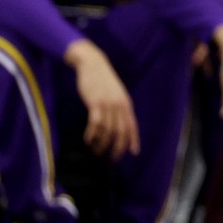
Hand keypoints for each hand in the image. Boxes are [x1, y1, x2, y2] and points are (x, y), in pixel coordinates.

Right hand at [65, 40, 139, 158]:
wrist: (93, 64)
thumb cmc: (103, 80)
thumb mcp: (116, 93)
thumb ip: (119, 107)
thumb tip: (118, 124)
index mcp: (126, 104)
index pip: (133, 126)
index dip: (134, 140)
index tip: (134, 153)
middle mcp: (119, 105)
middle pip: (121, 132)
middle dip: (117, 148)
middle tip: (110, 158)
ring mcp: (108, 104)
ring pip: (107, 130)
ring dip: (101, 143)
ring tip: (95, 150)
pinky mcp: (95, 103)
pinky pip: (95, 124)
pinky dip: (91, 134)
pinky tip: (87, 140)